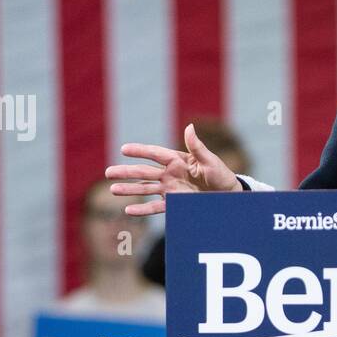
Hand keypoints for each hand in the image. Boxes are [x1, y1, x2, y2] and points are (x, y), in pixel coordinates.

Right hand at [105, 123, 242, 216]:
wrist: (228, 195)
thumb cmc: (220, 175)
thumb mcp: (210, 160)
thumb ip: (197, 147)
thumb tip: (189, 127)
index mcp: (177, 160)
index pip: (155, 154)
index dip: (140, 151)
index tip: (124, 149)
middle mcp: (170, 174)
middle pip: (144, 172)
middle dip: (126, 172)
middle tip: (108, 172)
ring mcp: (170, 189)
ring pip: (145, 189)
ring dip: (129, 189)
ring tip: (113, 189)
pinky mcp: (174, 203)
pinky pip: (156, 207)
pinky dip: (143, 209)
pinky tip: (129, 210)